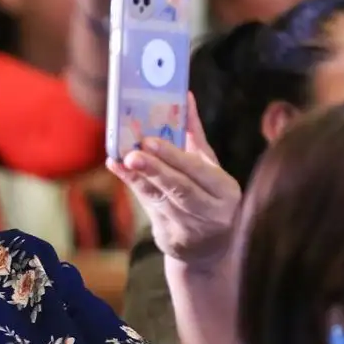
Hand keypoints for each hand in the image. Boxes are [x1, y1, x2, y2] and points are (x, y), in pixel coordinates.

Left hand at [107, 94, 241, 267]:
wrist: (208, 246)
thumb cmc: (209, 195)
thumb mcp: (210, 168)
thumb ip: (195, 136)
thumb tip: (185, 97)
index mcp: (225, 190)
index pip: (199, 171)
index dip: (175, 156)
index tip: (150, 141)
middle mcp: (210, 211)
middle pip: (180, 188)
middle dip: (155, 170)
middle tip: (132, 153)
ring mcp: (189, 227)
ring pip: (160, 199)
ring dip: (138, 178)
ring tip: (121, 160)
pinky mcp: (169, 237)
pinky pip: (148, 207)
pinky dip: (133, 186)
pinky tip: (118, 168)